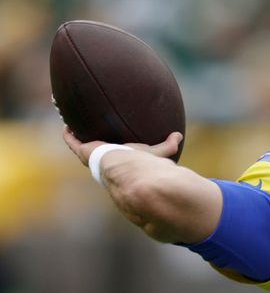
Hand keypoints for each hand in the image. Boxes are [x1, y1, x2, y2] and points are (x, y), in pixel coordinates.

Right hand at [63, 126, 182, 165]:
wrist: (126, 169)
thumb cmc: (142, 162)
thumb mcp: (156, 152)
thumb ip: (168, 146)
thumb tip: (179, 136)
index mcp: (121, 161)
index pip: (116, 156)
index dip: (112, 149)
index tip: (110, 140)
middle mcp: (105, 160)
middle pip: (97, 150)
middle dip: (93, 142)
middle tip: (89, 129)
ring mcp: (93, 156)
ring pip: (82, 145)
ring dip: (78, 135)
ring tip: (74, 123)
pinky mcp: (84, 152)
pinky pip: (72, 142)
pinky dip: (68, 134)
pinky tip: (66, 125)